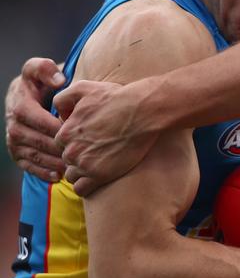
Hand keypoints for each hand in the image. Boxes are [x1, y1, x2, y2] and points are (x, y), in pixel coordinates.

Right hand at [5, 57, 65, 181]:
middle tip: (80, 153)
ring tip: (73, 166)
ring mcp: (14, 142)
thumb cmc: (39, 82)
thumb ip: (46, 69)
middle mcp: (14, 126)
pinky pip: (29, 167)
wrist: (25, 95)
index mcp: (20, 106)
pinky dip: (43, 173)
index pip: (39, 120)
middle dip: (58, 147)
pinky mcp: (17, 154)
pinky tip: (59, 176)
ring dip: (53, 163)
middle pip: (37, 141)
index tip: (77, 130)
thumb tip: (59, 80)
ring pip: (34, 156)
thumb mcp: (39, 70)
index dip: (57, 127)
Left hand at [53, 79, 158, 196]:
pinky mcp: (100, 176)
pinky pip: (81, 189)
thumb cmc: (116, 98)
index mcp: (66, 132)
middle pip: (66, 160)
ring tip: (98, 161)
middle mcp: (72, 150)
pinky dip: (86, 184)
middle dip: (77, 155)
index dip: (73, 140)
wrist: (143, 111)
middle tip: (96, 148)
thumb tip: (58, 114)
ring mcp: (85, 165)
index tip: (87, 137)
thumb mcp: (84, 88)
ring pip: (72, 175)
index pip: (60, 143)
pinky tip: (97, 174)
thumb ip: (63, 98)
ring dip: (82, 170)